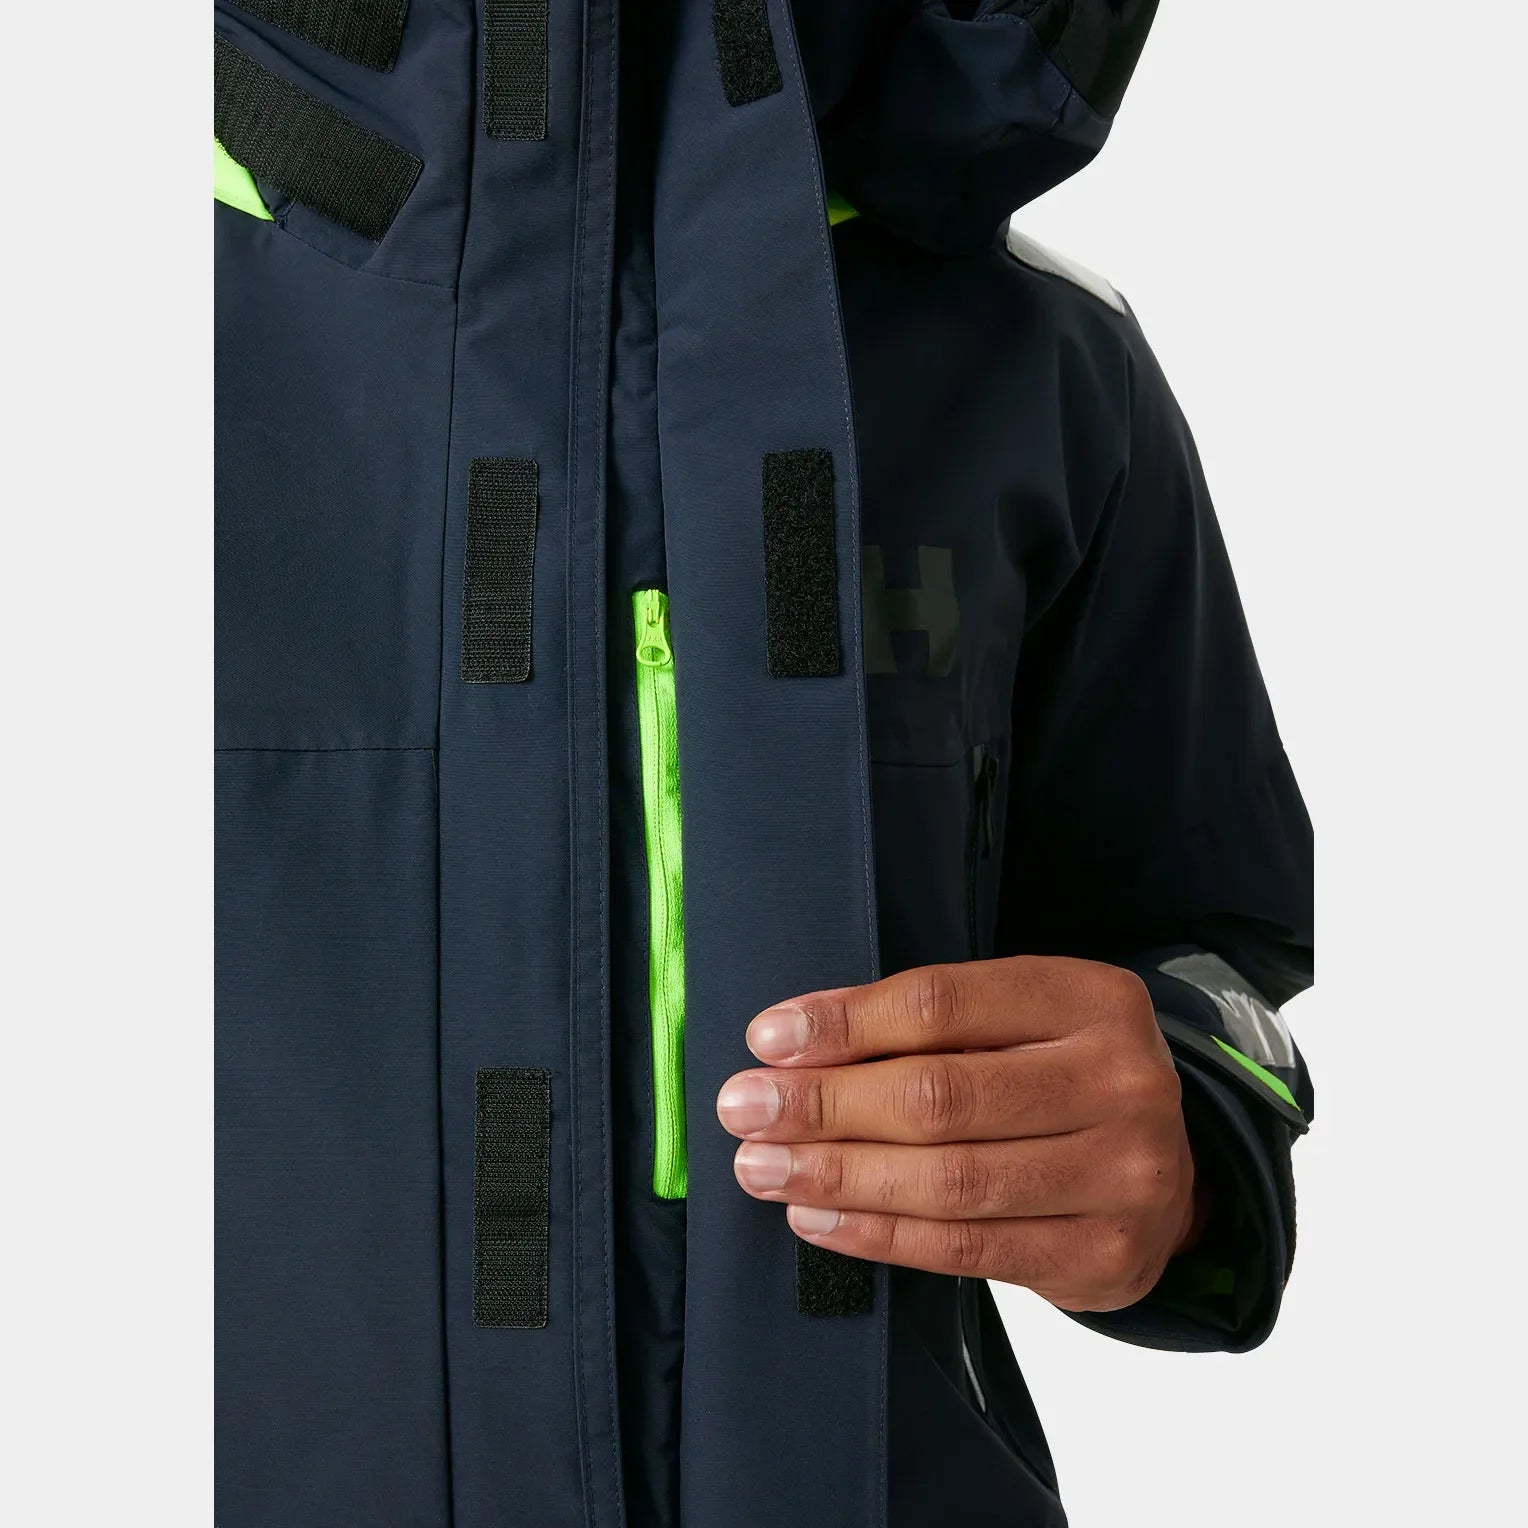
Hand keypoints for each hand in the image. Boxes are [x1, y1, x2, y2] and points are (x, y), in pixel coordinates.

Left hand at [716, 957, 1201, 1311]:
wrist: (1170, 1172)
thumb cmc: (1058, 1078)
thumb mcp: (1016, 1022)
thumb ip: (925, 1024)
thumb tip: (789, 1044)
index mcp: (1091, 997)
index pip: (943, 1003)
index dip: (845, 1022)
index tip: (766, 1039)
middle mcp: (1121, 1080)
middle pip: (941, 1094)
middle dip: (825, 1105)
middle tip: (744, 1109)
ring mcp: (1124, 1175)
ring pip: (950, 1179)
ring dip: (838, 1175)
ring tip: (763, 1168)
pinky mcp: (1105, 1256)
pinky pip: (967, 1249)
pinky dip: (880, 1235)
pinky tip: (818, 1219)